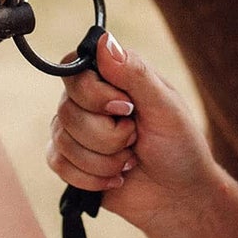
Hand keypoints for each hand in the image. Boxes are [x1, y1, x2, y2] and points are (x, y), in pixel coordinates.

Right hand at [48, 34, 221, 236]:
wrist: (178, 196)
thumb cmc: (179, 146)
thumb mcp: (165, 107)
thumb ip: (134, 73)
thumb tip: (104, 40)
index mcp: (114, 77)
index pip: (74, 68)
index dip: (94, 94)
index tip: (124, 108)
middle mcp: (89, 99)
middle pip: (67, 108)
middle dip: (108, 135)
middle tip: (136, 137)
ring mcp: (77, 130)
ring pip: (63, 139)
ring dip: (105, 159)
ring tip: (130, 160)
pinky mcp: (70, 160)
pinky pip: (58, 164)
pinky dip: (92, 177)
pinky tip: (116, 177)